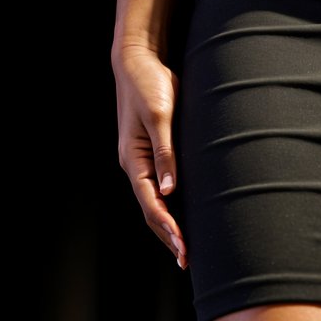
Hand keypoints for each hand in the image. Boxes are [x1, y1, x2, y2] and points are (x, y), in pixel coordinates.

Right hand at [113, 42, 188, 267]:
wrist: (138, 60)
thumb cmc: (148, 84)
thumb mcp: (159, 116)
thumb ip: (165, 152)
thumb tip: (169, 191)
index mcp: (133, 160)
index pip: (151, 204)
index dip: (168, 227)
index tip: (183, 247)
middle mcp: (135, 164)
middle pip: (151, 209)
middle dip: (167, 235)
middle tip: (187, 260)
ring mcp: (141, 159)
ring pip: (154, 200)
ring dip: (169, 224)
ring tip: (184, 248)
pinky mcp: (151, 150)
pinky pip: (159, 185)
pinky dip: (170, 205)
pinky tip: (182, 213)